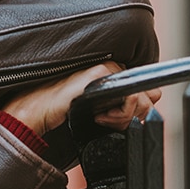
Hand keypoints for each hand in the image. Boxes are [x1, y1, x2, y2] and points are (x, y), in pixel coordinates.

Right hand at [3, 61, 161, 134]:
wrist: (38, 110)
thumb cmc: (63, 110)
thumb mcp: (99, 111)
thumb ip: (124, 105)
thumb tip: (152, 101)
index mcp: (115, 75)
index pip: (148, 92)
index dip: (135, 112)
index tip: (113, 120)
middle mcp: (115, 68)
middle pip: (149, 96)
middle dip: (130, 117)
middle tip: (105, 120)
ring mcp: (109, 68)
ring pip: (142, 100)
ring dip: (122, 119)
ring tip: (100, 118)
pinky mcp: (102, 72)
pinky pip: (130, 98)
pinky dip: (117, 115)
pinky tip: (98, 116)